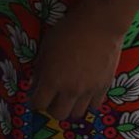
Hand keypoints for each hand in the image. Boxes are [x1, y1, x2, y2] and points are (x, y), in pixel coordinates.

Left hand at [32, 3, 124, 121]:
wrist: (100, 24)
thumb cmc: (68, 30)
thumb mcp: (46, 46)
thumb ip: (40, 68)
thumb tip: (36, 83)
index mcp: (52, 79)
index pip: (38, 104)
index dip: (34, 101)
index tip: (35, 96)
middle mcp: (69, 90)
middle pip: (57, 115)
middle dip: (51, 108)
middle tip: (51, 97)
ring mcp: (88, 91)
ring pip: (76, 114)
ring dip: (70, 107)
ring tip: (68, 96)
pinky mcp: (103, 88)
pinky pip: (94, 106)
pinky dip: (87, 103)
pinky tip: (84, 93)